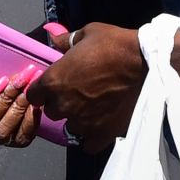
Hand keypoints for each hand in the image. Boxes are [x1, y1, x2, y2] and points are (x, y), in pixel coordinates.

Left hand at [26, 22, 146, 142]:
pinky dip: (93, 137)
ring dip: (78, 119)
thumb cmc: (114, 44)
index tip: (54, 85)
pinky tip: (101, 126)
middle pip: (52, 112)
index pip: (34, 95)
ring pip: (71, 127)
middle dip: (61, 104)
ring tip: (94, 109)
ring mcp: (83, 122)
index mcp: (54, 81)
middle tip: (78, 94)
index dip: (43, 90)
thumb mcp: (88, 33)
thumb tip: (52, 36)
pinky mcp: (103, 133)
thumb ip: (66, 41)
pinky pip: (90, 145)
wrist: (146, 63)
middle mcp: (64, 105)